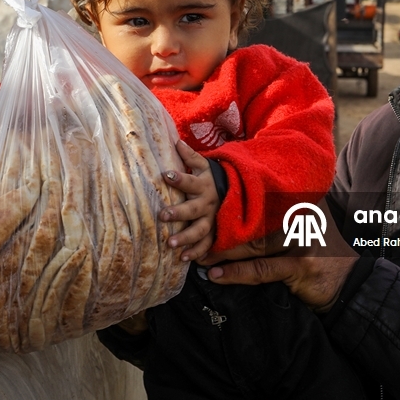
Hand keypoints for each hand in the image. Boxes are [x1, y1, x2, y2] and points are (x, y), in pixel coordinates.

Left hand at [159, 141, 219, 261]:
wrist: (237, 193)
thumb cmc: (212, 179)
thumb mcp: (204, 166)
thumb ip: (190, 156)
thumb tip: (176, 141)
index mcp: (203, 185)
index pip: (190, 181)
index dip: (179, 178)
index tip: (165, 174)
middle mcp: (208, 203)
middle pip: (193, 209)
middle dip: (178, 212)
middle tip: (163, 215)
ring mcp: (212, 220)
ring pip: (200, 230)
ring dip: (186, 237)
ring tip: (171, 244)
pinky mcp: (214, 232)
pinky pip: (207, 244)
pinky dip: (197, 252)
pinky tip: (183, 258)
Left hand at [206, 198, 358, 312]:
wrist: (352, 281)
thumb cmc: (322, 251)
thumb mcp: (303, 224)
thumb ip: (277, 215)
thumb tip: (239, 210)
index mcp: (299, 201)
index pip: (257, 201)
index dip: (229, 207)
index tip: (204, 210)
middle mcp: (301, 215)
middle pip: (252, 222)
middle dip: (221, 230)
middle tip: (193, 234)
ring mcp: (302, 240)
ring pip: (252, 244)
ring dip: (222, 253)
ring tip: (199, 256)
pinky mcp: (301, 266)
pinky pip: (261, 269)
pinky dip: (237, 273)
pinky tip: (217, 275)